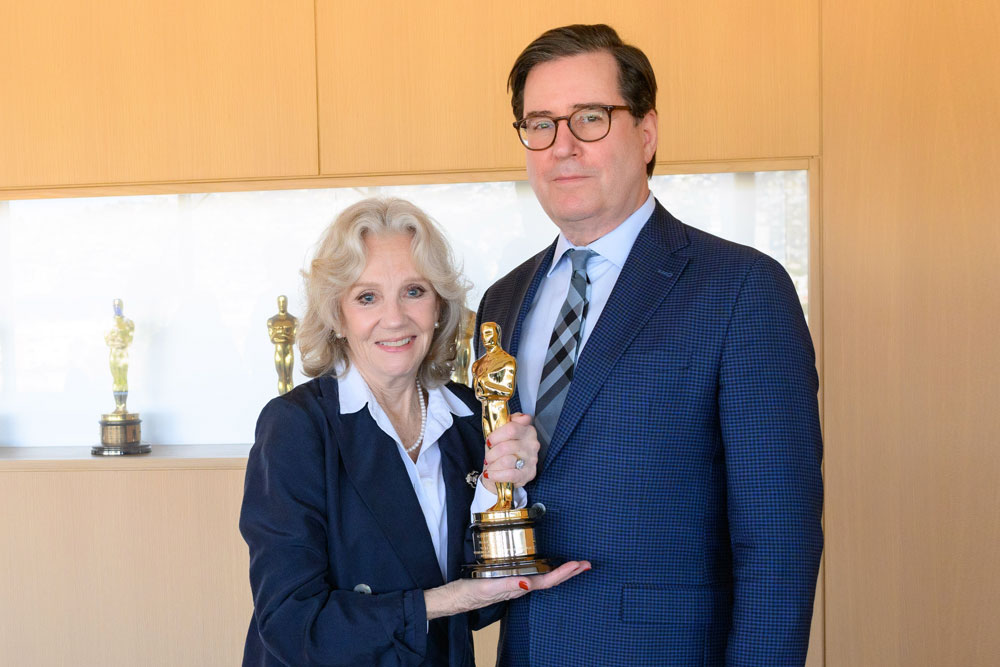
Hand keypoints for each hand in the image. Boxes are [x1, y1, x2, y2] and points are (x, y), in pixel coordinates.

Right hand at [424, 560, 590, 618]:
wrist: (454, 598)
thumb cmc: (469, 593)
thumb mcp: (487, 587)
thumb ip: (507, 585)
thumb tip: (528, 583)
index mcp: (518, 588)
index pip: (547, 581)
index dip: (564, 573)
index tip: (578, 564)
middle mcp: (520, 587)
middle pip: (550, 580)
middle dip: (569, 572)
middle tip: (585, 564)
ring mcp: (516, 585)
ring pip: (544, 579)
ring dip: (560, 572)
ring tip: (574, 565)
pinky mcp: (509, 581)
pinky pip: (533, 576)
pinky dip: (545, 570)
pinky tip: (546, 566)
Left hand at [483, 413, 538, 488]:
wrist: (505, 473)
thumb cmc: (502, 451)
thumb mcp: (502, 434)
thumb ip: (507, 422)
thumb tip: (520, 417)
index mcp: (528, 430)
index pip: (511, 428)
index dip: (496, 435)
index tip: (489, 441)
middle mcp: (533, 444)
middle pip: (506, 446)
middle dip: (492, 453)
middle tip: (488, 456)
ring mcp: (532, 460)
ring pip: (506, 461)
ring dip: (493, 465)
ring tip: (490, 466)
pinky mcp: (528, 474)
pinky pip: (509, 474)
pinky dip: (496, 475)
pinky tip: (490, 474)